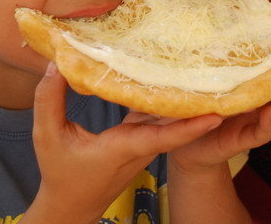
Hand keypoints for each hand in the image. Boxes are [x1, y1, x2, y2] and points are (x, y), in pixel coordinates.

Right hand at [23, 63, 221, 221]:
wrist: (71, 205)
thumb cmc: (60, 173)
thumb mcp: (46, 136)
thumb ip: (49, 100)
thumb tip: (57, 64)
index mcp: (124, 147)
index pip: (164, 137)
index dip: (191, 127)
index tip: (217, 115)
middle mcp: (141, 146)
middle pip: (177, 124)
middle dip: (201, 104)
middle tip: (223, 78)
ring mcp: (143, 144)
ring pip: (170, 120)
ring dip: (187, 101)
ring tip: (205, 69)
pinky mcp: (138, 139)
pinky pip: (158, 118)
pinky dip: (166, 100)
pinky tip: (170, 76)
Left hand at [167, 35, 270, 173]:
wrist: (188, 141)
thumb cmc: (203, 101)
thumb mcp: (213, 73)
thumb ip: (224, 54)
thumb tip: (224, 13)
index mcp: (262, 83)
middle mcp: (266, 100)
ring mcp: (258, 120)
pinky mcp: (245, 139)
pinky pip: (262, 133)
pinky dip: (268, 123)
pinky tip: (270, 112)